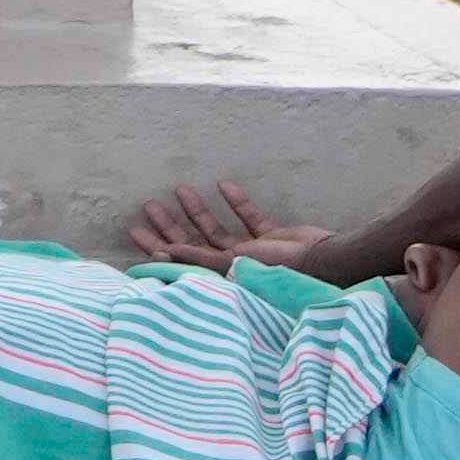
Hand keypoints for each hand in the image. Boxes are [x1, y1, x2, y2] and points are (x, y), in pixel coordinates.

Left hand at [117, 177, 281, 272]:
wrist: (324, 259)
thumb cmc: (279, 268)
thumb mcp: (234, 264)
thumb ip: (200, 258)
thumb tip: (163, 254)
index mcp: (220, 274)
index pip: (180, 259)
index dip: (156, 245)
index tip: (135, 229)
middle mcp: (232, 264)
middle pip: (193, 242)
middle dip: (171, 224)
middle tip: (148, 205)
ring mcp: (253, 251)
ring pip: (217, 228)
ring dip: (199, 210)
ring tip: (179, 188)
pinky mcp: (273, 237)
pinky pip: (250, 218)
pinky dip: (238, 202)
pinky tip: (224, 184)